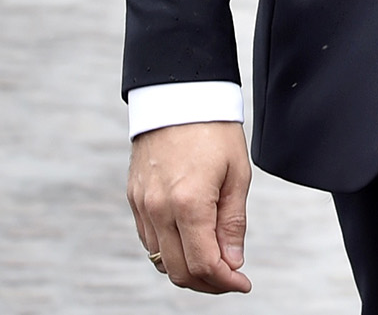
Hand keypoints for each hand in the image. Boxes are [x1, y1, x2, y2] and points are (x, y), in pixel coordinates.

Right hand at [129, 122, 253, 292]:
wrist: (177, 94)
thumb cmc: (213, 128)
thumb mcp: (237, 173)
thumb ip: (233, 222)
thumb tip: (233, 262)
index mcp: (188, 202)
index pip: (204, 264)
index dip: (226, 282)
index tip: (243, 282)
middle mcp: (159, 208)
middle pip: (179, 271)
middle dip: (208, 283)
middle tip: (231, 277)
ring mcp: (142, 204)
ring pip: (161, 259)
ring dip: (187, 269)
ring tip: (214, 260)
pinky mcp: (134, 198)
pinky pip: (149, 239)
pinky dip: (170, 250)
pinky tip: (191, 241)